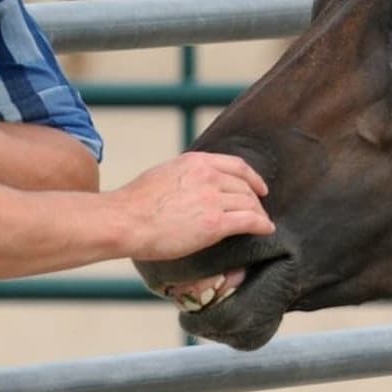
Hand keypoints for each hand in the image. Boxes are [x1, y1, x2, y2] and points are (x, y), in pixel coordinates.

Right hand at [116, 152, 273, 260]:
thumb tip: (191, 184)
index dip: (252, 177)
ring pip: (249, 204)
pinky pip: (249, 221)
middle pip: (244, 186)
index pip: (235, 165)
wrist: (125, 220)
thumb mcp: (163, 174)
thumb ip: (184, 175)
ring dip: (259, 214)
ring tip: (261, 223)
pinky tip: (266, 229)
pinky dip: (262, 224)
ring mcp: (213, 199)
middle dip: (255, 200)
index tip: (258, 187)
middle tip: (257, 211)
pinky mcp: (215, 223)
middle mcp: (208, 176)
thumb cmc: (135, 203)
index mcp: (195, 162)